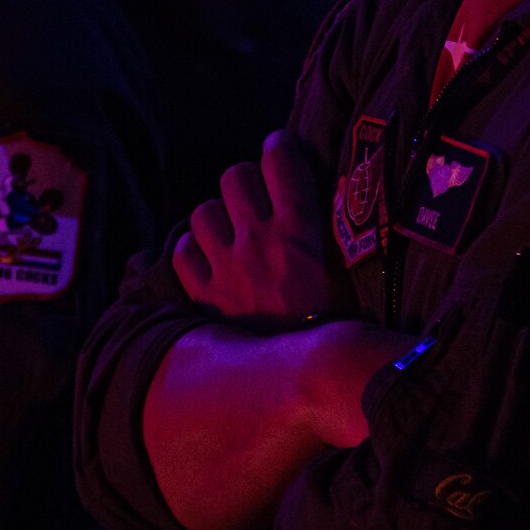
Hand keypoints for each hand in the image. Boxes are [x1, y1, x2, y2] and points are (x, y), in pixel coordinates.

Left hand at [173, 129, 345, 322]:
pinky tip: (208, 260)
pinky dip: (192, 252)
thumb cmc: (336, 326)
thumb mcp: (345, 273)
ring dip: (215, 217)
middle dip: (244, 182)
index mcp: (300, 231)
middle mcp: (259, 240)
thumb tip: (333, 201)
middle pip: (235, 176)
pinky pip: (183, 252)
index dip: (278, 146)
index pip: (280, 160)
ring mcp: (227, 266)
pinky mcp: (205, 295)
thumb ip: (330, 234)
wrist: (307, 383)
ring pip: (203, 211)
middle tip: (255, 199)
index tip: (279, 149)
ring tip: (229, 232)